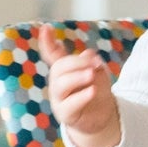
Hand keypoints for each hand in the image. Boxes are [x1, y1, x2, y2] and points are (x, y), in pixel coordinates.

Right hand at [36, 28, 121, 146]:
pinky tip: (91, 91)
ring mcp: (59, 99)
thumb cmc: (96, 92)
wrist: (101, 118)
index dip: (47, 42)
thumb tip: (88, 53)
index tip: (46, 28)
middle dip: (76, 63)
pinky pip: (69, 105)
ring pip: (60, 86)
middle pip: (58, 69)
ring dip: (77, 77)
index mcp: (64, 71)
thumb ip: (91, 63)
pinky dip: (81, 97)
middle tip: (94, 62)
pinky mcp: (66, 115)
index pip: (53, 55)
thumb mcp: (97, 73)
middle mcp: (58, 83)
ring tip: (91, 74)